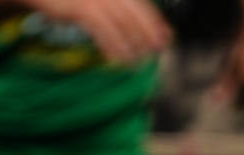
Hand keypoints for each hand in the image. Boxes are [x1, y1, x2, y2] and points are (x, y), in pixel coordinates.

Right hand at [31, 0, 171, 63]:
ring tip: (138, 60)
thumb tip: (152, 30)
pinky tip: (118, 59)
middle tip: (158, 51)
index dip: (156, 22)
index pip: (142, 5)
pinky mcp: (81, 9)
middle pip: (135, 14)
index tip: (167, 38)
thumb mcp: (101, 3)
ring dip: (132, 44)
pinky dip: (112, 46)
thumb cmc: (76, 0)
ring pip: (121, 23)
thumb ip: (123, 12)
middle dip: (149, 34)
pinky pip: (102, 30)